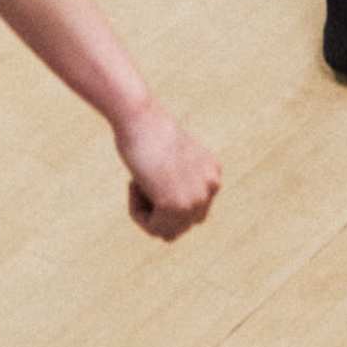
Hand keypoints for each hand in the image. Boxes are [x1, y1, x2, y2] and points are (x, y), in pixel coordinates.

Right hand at [115, 103, 221, 240]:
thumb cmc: (145, 129)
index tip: (149, 175)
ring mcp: (195, 199)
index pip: (192, 209)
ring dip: (147, 214)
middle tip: (140, 182)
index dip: (164, 199)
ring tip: (136, 184)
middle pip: (183, 225)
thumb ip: (176, 181)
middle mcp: (211, 187)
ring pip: (168, 231)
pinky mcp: (175, 206)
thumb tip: (170, 220)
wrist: (139, 115)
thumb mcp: (170, 158)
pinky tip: (133, 184)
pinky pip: (153, 228)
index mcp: (213, 173)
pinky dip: (137, 213)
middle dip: (157, 211)